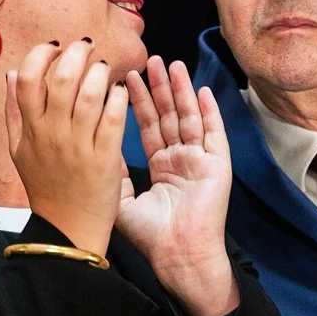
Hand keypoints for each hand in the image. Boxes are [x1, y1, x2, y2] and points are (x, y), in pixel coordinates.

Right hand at [6, 39, 129, 258]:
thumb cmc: (45, 186)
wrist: (67, 229)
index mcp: (30, 129)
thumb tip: (8, 74)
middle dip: (77, 54)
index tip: (56, 46)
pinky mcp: (105, 158)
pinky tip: (121, 92)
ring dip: (100, 73)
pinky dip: (118, 98)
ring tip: (104, 68)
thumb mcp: (18, 150)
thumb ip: (13, 111)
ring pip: (89, 94)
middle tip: (87, 47)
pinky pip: (113, 119)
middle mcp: (52, 134)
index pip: (27, 78)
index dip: (42, 54)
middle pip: (61, 79)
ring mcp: (78, 146)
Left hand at [121, 57, 237, 315]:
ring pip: (189, 117)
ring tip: (171, 64)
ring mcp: (200, 160)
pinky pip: (213, 132)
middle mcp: (181, 159)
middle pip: (169, 115)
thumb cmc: (153, 237)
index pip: (148, 127)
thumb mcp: (124, 201)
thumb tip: (100, 145)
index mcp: (161, 167)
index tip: (126, 78)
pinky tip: (201, 90)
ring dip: (181, 90)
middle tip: (149, 59)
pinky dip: (208, 111)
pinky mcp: (217, 164)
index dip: (139, 102)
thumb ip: (115, 173)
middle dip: (159, 88)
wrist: (179, 256)